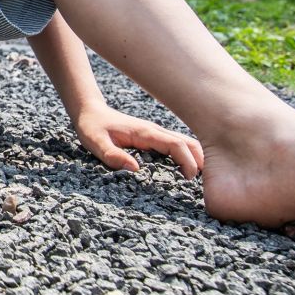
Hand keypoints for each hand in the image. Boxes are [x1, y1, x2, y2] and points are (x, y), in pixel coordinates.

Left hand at [72, 104, 202, 178]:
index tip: (190, 177)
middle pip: (187, 142)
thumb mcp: (95, 143)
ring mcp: (156, 133)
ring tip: (201, 179)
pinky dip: (188, 155)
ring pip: (185, 142)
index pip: (175, 144)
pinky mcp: (154, 137)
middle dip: (200, 160)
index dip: (187, 160)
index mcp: (145, 133)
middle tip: (204, 182)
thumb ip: (112, 155)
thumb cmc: (92, 127)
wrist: (90, 112)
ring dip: (196, 157)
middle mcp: (154, 131)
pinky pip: (176, 145)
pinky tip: (189, 169)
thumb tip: (135, 169)